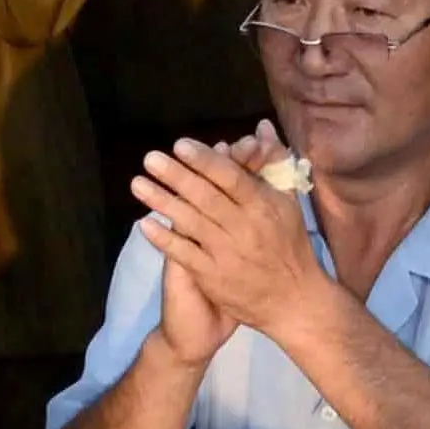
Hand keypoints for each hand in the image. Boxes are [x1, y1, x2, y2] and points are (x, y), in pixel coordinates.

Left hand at [131, 134, 333, 346]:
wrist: (291, 301)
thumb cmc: (290, 245)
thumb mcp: (289, 203)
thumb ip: (275, 163)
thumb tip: (262, 127)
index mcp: (262, 206)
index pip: (230, 178)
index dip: (205, 161)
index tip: (181, 145)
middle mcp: (243, 228)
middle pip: (205, 197)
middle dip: (176, 176)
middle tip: (150, 158)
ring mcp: (225, 253)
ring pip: (190, 223)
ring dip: (162, 202)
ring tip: (138, 184)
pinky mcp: (212, 276)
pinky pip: (184, 254)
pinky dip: (163, 239)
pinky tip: (144, 224)